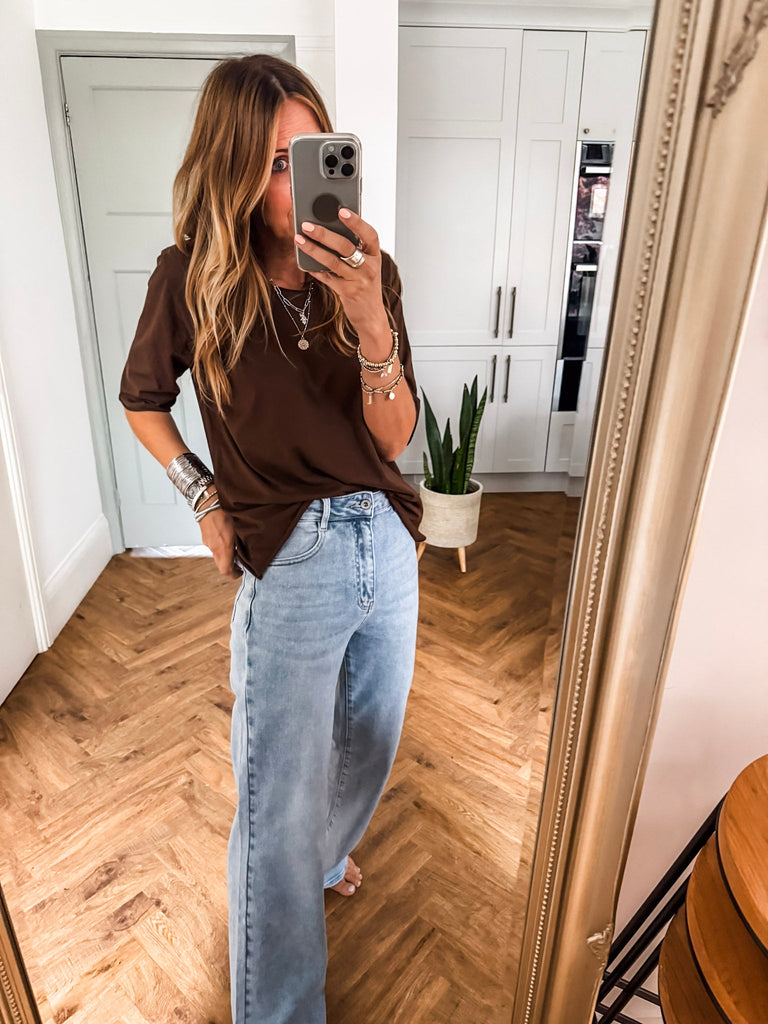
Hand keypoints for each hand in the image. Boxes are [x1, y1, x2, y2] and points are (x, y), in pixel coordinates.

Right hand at [198, 507, 241, 579]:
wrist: (209, 502)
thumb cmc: (225, 512)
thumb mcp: (239, 528)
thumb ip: (242, 541)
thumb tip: (247, 549)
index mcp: (223, 547)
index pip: (225, 570)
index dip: (233, 575)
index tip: (240, 572)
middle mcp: (214, 547)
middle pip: (221, 565)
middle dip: (230, 567)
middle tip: (239, 564)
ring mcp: (208, 542)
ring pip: (217, 556)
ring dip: (225, 556)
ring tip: (235, 549)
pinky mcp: (205, 537)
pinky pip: (213, 547)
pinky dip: (220, 548)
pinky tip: (226, 538)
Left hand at [294, 209, 387, 334]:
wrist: (371, 315)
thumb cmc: (365, 284)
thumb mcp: (366, 265)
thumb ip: (354, 249)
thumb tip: (328, 228)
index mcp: (375, 255)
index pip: (369, 234)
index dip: (356, 222)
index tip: (342, 211)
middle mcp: (369, 267)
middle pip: (345, 246)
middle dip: (324, 234)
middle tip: (307, 225)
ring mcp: (359, 281)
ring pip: (333, 261)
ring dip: (313, 249)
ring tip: (299, 239)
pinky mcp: (348, 292)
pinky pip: (327, 277)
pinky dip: (315, 269)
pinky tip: (303, 260)